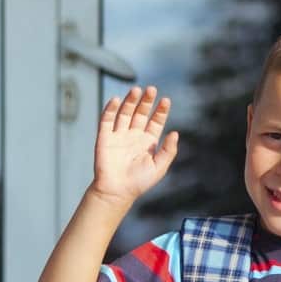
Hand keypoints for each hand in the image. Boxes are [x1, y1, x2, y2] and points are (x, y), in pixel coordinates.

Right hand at [92, 86, 178, 204]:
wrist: (116, 191)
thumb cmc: (139, 182)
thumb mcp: (160, 167)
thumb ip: (168, 150)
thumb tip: (176, 132)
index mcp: (148, 142)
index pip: (155, 121)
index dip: (160, 111)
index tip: (165, 100)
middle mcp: (133, 136)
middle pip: (140, 113)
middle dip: (146, 101)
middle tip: (151, 89)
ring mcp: (118, 136)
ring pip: (124, 113)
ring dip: (130, 101)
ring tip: (136, 90)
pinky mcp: (104, 138)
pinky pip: (107, 120)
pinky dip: (110, 109)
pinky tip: (117, 99)